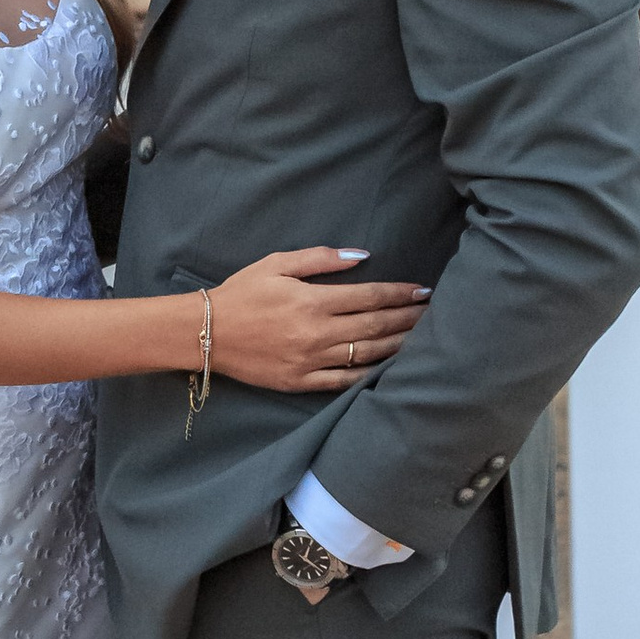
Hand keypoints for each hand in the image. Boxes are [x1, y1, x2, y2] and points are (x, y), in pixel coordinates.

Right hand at [205, 248, 426, 396]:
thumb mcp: (276, 264)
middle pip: (375, 327)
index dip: (400, 294)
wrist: (205, 334)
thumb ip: (320, 259)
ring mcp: (311, 361)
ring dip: (398, 346)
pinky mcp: (302, 382)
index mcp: (312, 302)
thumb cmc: (241, 293)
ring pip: (366, 355)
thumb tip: (361, 256)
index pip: (369, 297)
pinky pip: (345, 381)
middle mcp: (317, 333)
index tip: (423, 291)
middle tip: (434, 314)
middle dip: (408, 319)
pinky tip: (389, 368)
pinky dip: (370, 375)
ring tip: (423, 340)